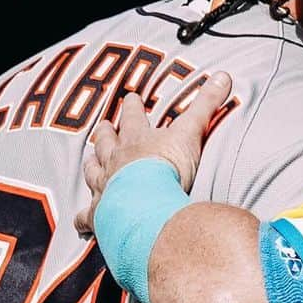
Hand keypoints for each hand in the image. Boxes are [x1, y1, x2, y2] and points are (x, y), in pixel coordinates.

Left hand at [74, 73, 231, 234]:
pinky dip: (82, 221)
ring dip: (91, 166)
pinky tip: (80, 225)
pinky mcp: (100, 215)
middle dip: (105, 134)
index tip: (131, 97)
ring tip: (89, 163)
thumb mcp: (191, 132)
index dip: (132, 106)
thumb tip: (223, 76)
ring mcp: (104, 187)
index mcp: (136, 139)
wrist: (149, 206)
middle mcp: (115, 160)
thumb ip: (205, 105)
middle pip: (105, 142)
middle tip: (103, 127)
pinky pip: (86, 218)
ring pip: (92, 172)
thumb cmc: (169, 168)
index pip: (132, 116)